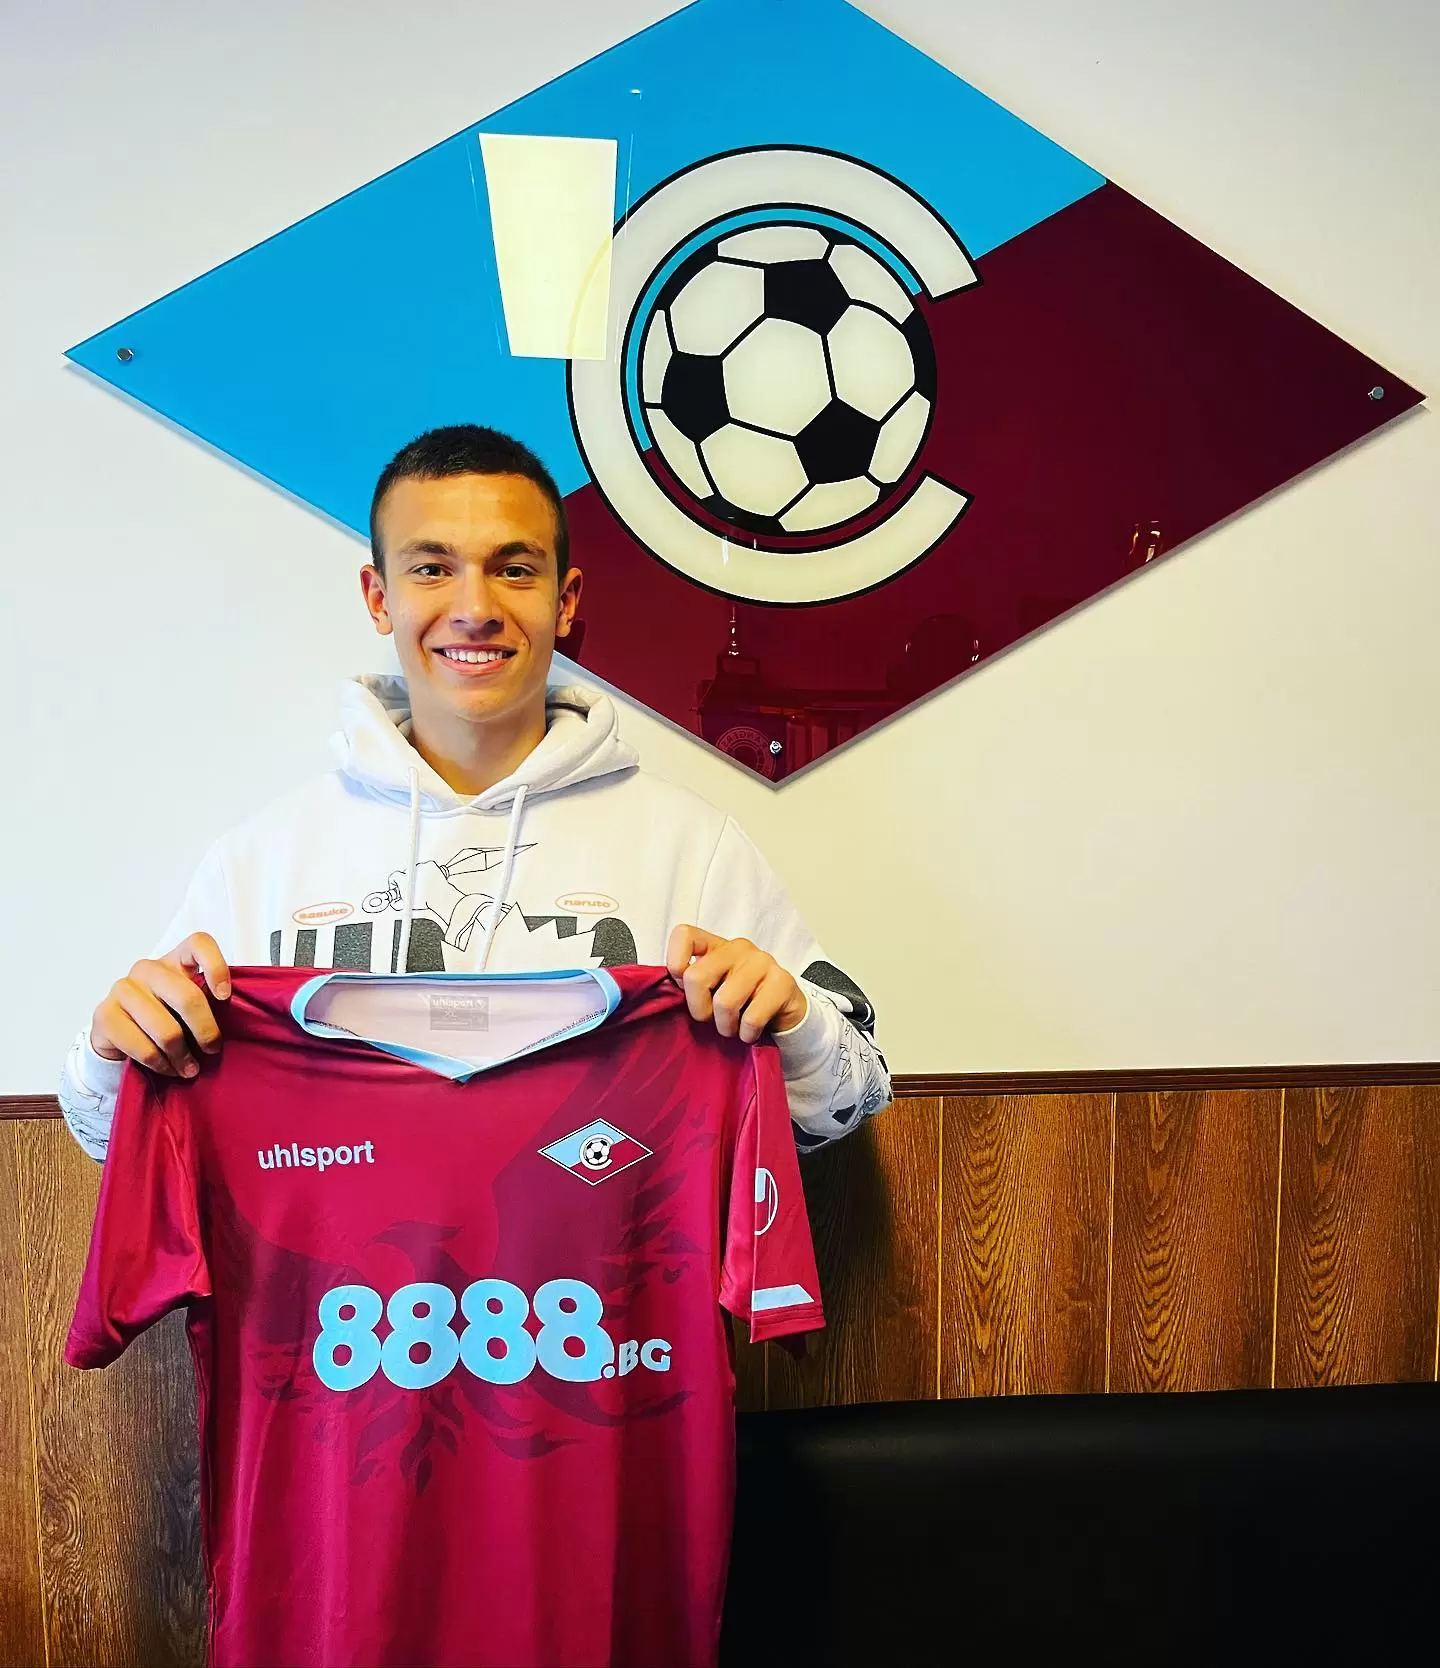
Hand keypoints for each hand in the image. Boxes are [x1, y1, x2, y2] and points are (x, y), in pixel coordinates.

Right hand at [90, 933, 230, 1078]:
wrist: (119, 1039)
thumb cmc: (165, 1019)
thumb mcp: (188, 1007)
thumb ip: (208, 1002)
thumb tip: (240, 1019)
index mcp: (174, 960)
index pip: (198, 943)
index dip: (216, 966)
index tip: (225, 996)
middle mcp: (147, 969)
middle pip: (187, 996)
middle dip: (205, 1030)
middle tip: (213, 1049)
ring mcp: (123, 989)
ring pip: (166, 1029)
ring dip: (183, 1056)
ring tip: (190, 1069)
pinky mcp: (105, 1015)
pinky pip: (143, 1047)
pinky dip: (161, 1064)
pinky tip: (168, 1068)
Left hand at [665, 926, 806, 1044]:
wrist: (785, 1011)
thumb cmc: (742, 1000)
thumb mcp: (713, 989)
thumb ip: (691, 985)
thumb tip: (666, 995)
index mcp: (715, 945)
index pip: (684, 935)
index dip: (675, 962)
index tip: (682, 987)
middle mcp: (738, 948)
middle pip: (696, 977)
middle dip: (699, 1010)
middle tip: (710, 1019)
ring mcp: (762, 962)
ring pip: (724, 1002)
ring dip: (725, 1027)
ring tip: (732, 1027)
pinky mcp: (783, 982)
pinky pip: (752, 1017)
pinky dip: (746, 1034)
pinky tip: (750, 1031)